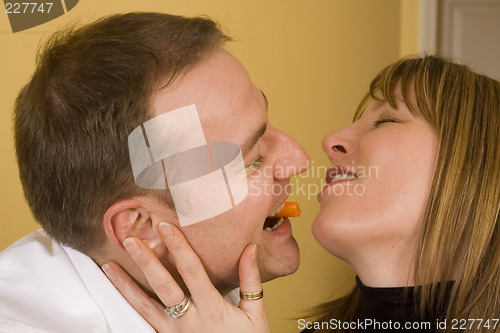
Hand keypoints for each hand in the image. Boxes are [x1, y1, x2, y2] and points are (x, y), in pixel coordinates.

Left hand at [102, 222, 269, 332]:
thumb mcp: (255, 315)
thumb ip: (250, 281)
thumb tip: (249, 249)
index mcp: (212, 309)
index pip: (192, 271)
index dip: (178, 247)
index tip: (167, 227)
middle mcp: (189, 321)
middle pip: (163, 286)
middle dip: (146, 261)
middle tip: (131, 241)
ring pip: (145, 307)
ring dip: (126, 285)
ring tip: (109, 266)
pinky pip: (145, 322)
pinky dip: (131, 306)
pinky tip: (119, 295)